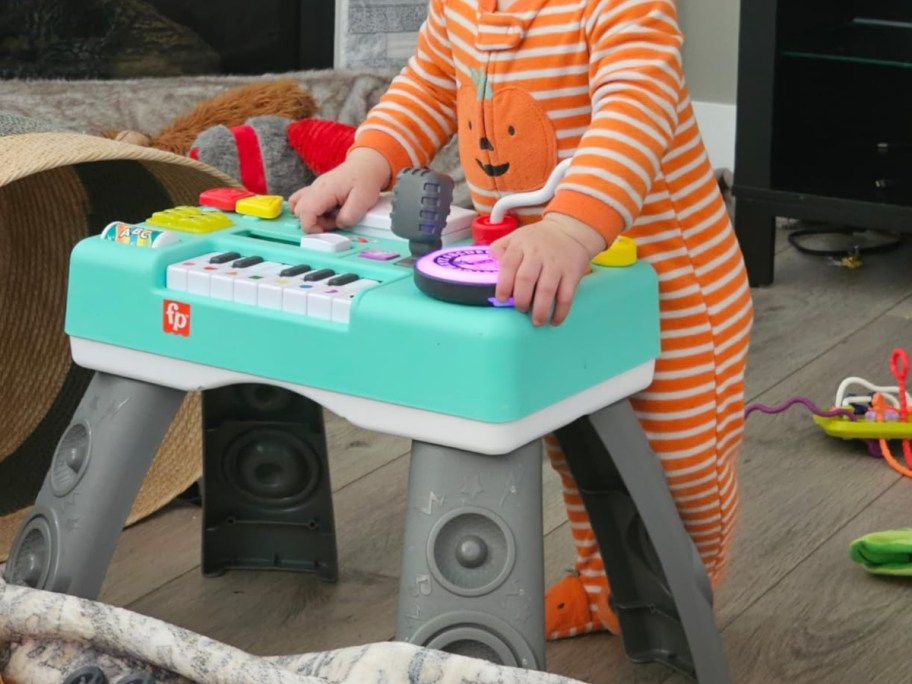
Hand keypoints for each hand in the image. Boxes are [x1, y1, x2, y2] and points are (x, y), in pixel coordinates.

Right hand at [288, 147, 390, 232]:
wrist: (365, 166)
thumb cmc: (365, 181)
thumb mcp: (362, 203)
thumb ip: (349, 217)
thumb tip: (338, 224)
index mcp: (324, 190)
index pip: (304, 212)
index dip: (311, 227)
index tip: (325, 231)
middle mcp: (315, 188)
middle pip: (300, 211)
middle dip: (315, 223)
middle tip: (334, 221)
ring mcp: (314, 188)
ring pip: (301, 208)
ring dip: (315, 217)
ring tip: (332, 216)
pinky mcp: (316, 191)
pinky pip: (303, 202)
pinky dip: (311, 211)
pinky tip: (325, 212)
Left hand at [491, 213, 606, 325]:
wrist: (569, 229)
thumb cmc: (537, 239)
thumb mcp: (516, 236)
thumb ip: (500, 248)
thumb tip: (491, 265)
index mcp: (520, 245)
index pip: (508, 266)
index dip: (503, 286)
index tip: (502, 299)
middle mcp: (537, 254)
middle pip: (525, 279)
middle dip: (520, 300)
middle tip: (520, 309)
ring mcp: (556, 264)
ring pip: (546, 290)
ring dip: (540, 310)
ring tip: (537, 322)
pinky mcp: (572, 273)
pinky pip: (566, 296)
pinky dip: (560, 311)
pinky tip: (555, 321)